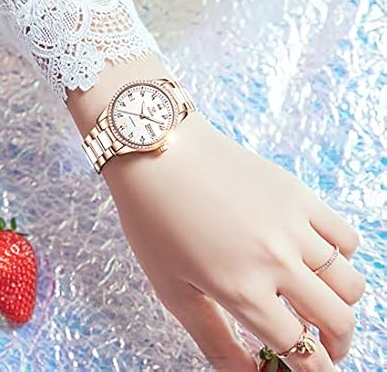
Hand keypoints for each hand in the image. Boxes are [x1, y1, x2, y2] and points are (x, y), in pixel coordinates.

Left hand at [102, 112, 364, 370]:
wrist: (159, 153)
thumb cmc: (154, 220)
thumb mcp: (172, 289)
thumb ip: (214, 341)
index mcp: (241, 289)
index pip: (299, 350)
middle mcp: (276, 259)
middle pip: (337, 321)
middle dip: (335, 347)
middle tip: (319, 347)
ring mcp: (292, 223)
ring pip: (349, 282)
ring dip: (340, 304)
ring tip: (317, 303)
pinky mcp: (298, 193)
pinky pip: (345, 236)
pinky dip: (340, 258)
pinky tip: (314, 257)